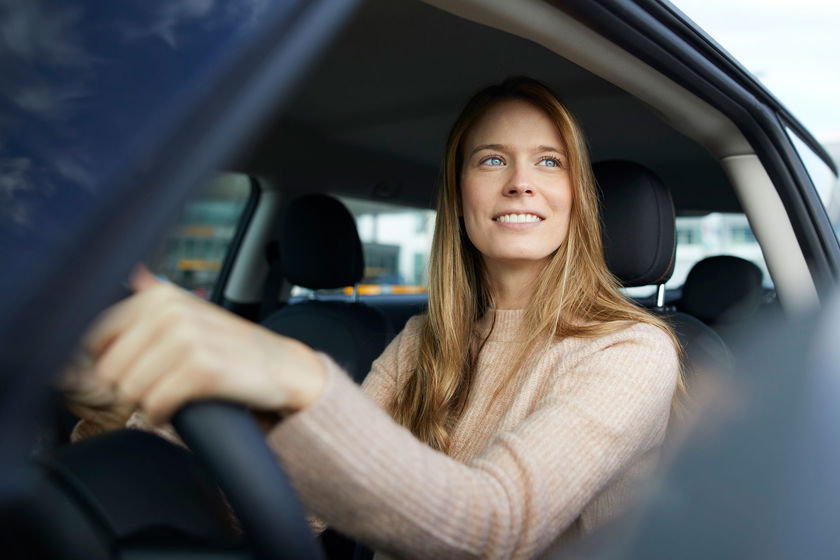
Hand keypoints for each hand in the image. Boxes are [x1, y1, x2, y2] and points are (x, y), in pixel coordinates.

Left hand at [75, 265, 324, 424]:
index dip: (107, 366)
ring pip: (129, 389)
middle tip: (157, 389)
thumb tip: (131, 274)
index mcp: (160, 296)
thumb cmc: (232, 348)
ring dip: (146, 402)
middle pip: (109, 369)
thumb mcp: (191, 314)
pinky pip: (155, 403)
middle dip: (127, 388)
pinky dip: (161, 415)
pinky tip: (176, 409)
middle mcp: (170, 311)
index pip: (95, 339)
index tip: (131, 375)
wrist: (284, 367)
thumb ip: (154, 300)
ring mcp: (187, 338)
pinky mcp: (202, 369)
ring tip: (170, 396)